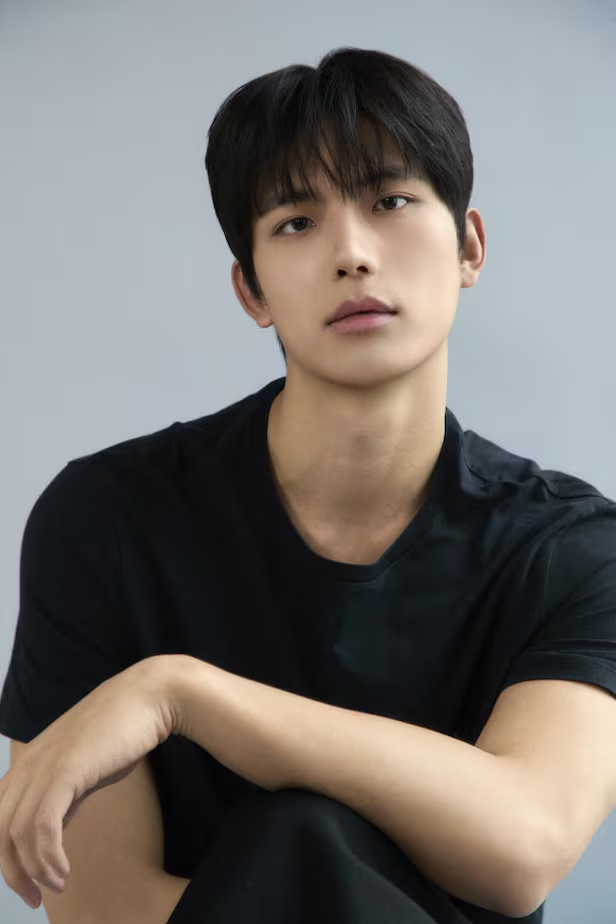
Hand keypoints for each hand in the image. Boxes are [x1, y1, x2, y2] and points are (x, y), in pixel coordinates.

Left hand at [0, 656, 172, 909]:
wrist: (149, 697)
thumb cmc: (123, 729)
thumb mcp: (85, 768)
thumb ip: (63, 795)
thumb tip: (50, 830)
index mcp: (29, 762)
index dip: (5, 856)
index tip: (29, 883)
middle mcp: (28, 763)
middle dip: (13, 872)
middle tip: (35, 898)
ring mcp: (44, 765)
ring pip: (16, 833)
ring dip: (34, 869)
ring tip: (57, 884)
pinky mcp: (65, 770)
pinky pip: (41, 826)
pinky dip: (47, 857)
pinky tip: (63, 871)